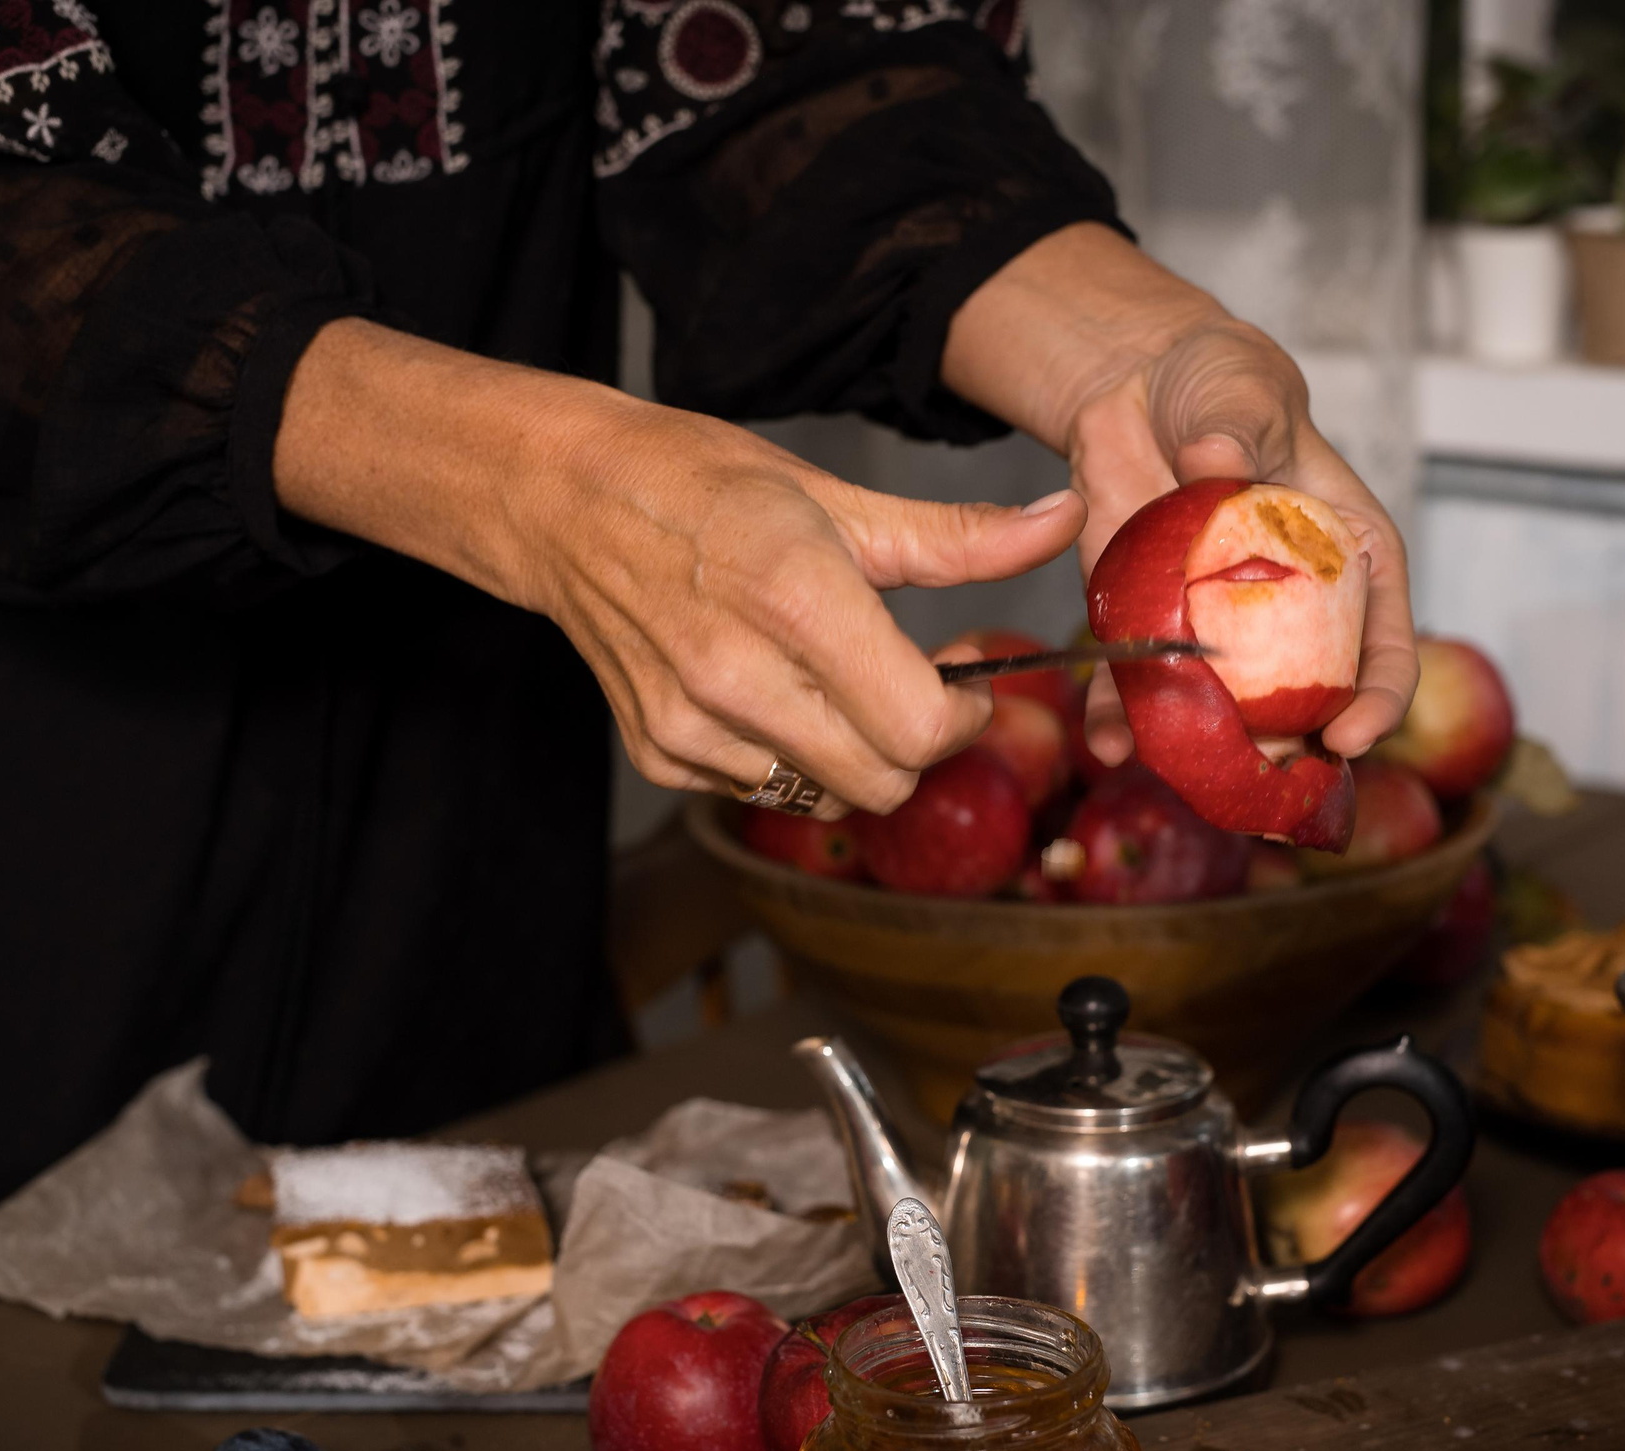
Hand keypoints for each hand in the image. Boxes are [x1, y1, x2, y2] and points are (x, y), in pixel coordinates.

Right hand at [274, 320, 1085, 814]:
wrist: (563, 500)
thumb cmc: (700, 482)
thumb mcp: (836, 495)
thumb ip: (957, 536)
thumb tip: (1061, 521)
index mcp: (794, 596)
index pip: (918, 727)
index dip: (961, 714)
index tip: (963, 677)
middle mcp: (738, 675)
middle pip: (883, 780)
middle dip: (918, 741)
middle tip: (914, 681)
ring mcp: (692, 725)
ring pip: (828, 795)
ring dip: (855, 754)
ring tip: (836, 682)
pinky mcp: (662, 753)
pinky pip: (765, 790)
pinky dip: (789, 756)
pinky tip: (771, 692)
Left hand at [942, 224, 1416, 764]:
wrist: (1139, 387)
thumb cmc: (1222, 385)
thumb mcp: (1244, 389)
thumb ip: (1238, 425)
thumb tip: (1215, 463)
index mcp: (1350, 561)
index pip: (1383, 647)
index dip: (1376, 702)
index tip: (1347, 735)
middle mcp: (1290, 613)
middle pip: (1308, 704)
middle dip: (1290, 755)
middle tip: (1266, 783)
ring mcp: (1218, 629)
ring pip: (1224, 713)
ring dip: (1208, 755)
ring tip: (1187, 774)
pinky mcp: (1148, 625)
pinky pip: (1138, 683)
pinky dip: (1123, 716)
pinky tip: (1110, 741)